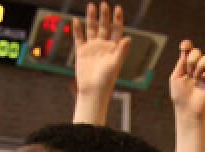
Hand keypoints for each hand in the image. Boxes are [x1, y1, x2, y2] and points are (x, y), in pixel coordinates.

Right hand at [71, 2, 128, 122]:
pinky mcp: (81, 52)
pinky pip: (79, 37)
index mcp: (113, 48)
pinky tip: (75, 20)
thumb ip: (121, 50)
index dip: (117, 19)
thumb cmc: (106, 80)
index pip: (116, 30)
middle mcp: (103, 46)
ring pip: (91, 29)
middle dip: (104, 15)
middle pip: (104, 27)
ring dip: (91, 18)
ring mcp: (92, 48)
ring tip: (91, 5)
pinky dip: (77, 29)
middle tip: (104, 4)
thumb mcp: (115, 64)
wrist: (93, 91)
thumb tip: (128, 38)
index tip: (118, 8)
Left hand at [170, 39, 204, 120]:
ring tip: (196, 77)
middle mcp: (196, 67)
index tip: (184, 46)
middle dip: (191, 61)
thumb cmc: (179, 95)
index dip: (187, 44)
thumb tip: (187, 51)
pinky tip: (203, 78)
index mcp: (186, 65)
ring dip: (199, 66)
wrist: (188, 108)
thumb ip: (181, 63)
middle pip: (196, 51)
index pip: (188, 49)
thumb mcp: (175, 77)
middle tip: (189, 73)